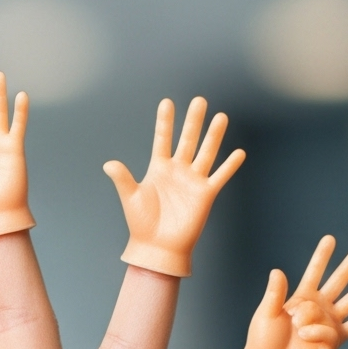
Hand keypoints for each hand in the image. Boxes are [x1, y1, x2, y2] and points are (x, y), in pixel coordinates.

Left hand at [104, 96, 244, 277]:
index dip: (165, 122)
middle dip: (193, 121)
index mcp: (158, 169)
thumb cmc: (142, 224)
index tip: (167, 103)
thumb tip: (108, 164)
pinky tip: (239, 152)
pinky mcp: (206, 194)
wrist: (158, 247)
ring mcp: (193, 181)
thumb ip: (123, 179)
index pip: (162, 139)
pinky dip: (230, 165)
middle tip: (199, 100)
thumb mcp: (131, 198)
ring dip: (214, 136)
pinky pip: (220, 176)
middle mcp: (177, 171)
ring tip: (221, 117)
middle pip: (187, 140)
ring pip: (206, 153)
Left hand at [230, 236, 347, 348]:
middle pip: (338, 281)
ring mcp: (327, 324)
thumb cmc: (262, 343)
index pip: (314, 273)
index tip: (330, 238)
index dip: (322, 257)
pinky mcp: (334, 341)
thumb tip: (277, 270)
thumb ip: (275, 293)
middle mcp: (317, 309)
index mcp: (300, 300)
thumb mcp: (267, 314)